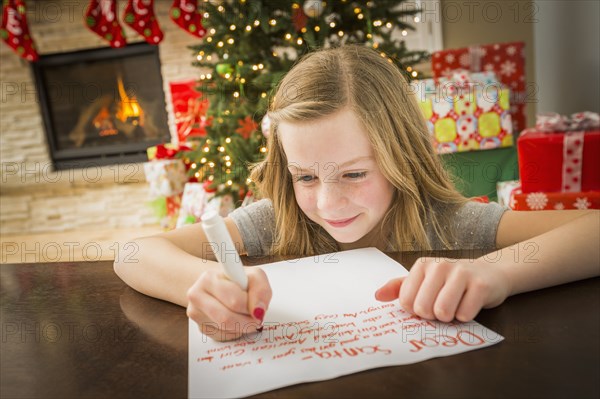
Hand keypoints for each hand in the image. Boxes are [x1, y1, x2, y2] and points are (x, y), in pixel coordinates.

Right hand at [186, 267, 271, 340]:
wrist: (220, 285)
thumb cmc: (237, 280)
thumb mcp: (254, 276)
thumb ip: (260, 290)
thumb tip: (258, 311)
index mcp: (209, 278)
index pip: (234, 300)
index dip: (250, 306)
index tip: (258, 306)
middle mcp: (196, 295)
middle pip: (226, 319)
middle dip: (247, 321)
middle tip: (257, 317)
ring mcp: (196, 313)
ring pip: (225, 329)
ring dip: (243, 326)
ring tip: (247, 316)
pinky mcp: (200, 327)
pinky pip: (223, 337)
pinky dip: (235, 332)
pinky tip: (237, 320)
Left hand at [375, 257, 510, 321]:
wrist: (490, 273)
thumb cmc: (452, 281)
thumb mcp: (424, 280)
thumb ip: (400, 288)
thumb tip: (377, 296)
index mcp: (423, 265)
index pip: (406, 301)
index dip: (417, 310)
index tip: (428, 303)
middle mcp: (440, 266)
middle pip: (423, 308)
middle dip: (433, 315)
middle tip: (443, 306)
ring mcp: (461, 273)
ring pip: (443, 312)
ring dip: (449, 317)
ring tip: (456, 305)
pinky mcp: (480, 285)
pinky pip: (464, 315)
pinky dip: (466, 316)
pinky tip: (470, 303)